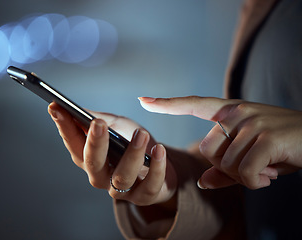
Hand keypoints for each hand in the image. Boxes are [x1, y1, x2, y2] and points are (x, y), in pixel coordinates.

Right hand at [48, 102, 176, 206]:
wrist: (158, 164)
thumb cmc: (131, 144)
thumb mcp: (116, 126)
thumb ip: (99, 120)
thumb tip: (79, 110)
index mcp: (89, 158)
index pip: (73, 143)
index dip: (64, 126)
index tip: (56, 107)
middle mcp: (101, 176)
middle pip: (92, 164)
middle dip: (94, 143)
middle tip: (98, 123)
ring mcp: (122, 190)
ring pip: (122, 177)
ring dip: (132, 155)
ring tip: (141, 134)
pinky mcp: (145, 196)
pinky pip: (150, 186)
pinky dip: (156, 168)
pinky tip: (159, 149)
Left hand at [139, 96, 301, 189]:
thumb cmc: (282, 148)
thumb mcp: (250, 157)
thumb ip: (224, 170)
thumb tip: (202, 182)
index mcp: (231, 111)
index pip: (193, 104)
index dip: (167, 104)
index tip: (143, 100)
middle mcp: (237, 112)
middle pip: (205, 151)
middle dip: (225, 167)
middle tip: (253, 166)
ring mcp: (251, 122)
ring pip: (225, 164)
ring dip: (245, 175)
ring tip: (266, 166)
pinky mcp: (265, 137)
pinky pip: (243, 172)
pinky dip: (255, 182)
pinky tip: (270, 174)